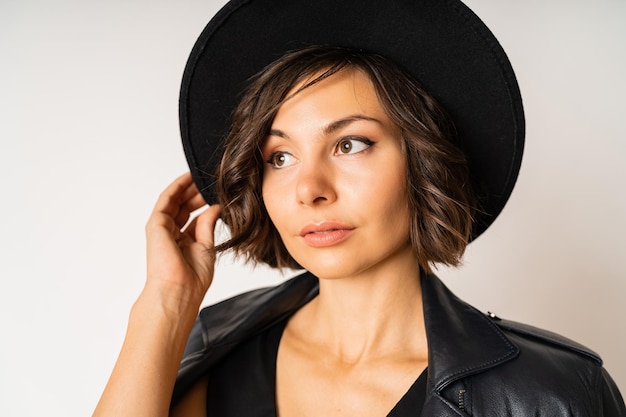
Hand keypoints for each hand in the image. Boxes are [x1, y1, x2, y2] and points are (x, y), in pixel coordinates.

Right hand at [144, 172, 220, 310]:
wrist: (179, 291)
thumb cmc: (192, 279)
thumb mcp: (207, 247)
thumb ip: (208, 225)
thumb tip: (215, 207)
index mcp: (183, 243)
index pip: (192, 217)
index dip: (203, 203)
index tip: (215, 192)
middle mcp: (171, 235)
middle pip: (183, 207)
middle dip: (196, 193)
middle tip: (210, 180)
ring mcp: (162, 229)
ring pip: (175, 201)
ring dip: (187, 187)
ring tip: (200, 175)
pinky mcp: (156, 225)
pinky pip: (166, 200)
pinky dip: (176, 187)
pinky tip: (188, 178)